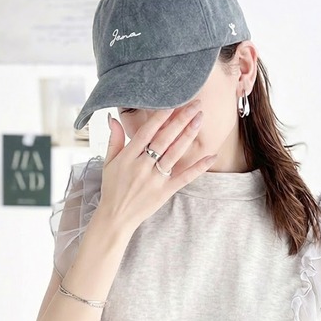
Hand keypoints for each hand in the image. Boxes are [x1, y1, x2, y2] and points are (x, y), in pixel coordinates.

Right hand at [96, 99, 216, 229]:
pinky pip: (184, 177)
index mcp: (128, 157)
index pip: (146, 132)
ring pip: (174, 154)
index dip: (160, 117)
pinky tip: (211, 156)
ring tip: (200, 120)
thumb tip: (112, 118)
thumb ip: (114, 139)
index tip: (172, 102)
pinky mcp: (165, 192)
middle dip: (180, 121)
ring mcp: (155, 180)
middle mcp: (142, 166)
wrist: (115, 218)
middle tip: (194, 105)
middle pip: (164, 139)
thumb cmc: (112, 188)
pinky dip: (198, 167)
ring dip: (188, 136)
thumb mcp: (108, 163)